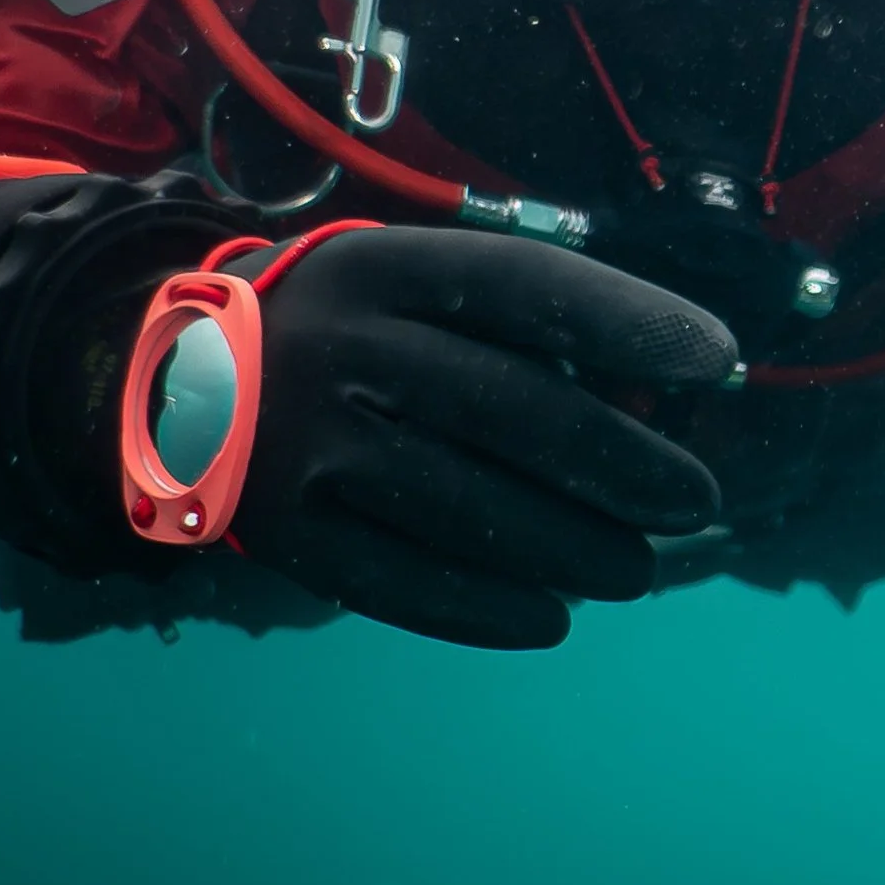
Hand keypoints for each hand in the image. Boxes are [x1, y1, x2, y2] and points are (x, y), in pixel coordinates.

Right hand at [229, 228, 735, 647]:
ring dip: (571, 546)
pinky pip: (396, 580)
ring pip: (465, 504)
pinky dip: (482, 607)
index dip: (628, 318)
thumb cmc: (348, 325)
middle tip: (695, 502)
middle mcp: (342, 345)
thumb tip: (652, 393)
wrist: (167, 378)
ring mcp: (303, 443)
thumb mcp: (406, 280)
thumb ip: (511, 323)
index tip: (716, 358)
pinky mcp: (279, 529)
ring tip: (638, 568)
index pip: (525, 286)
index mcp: (384, 266)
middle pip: (510, 409)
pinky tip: (549, 618)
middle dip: (623, 463)